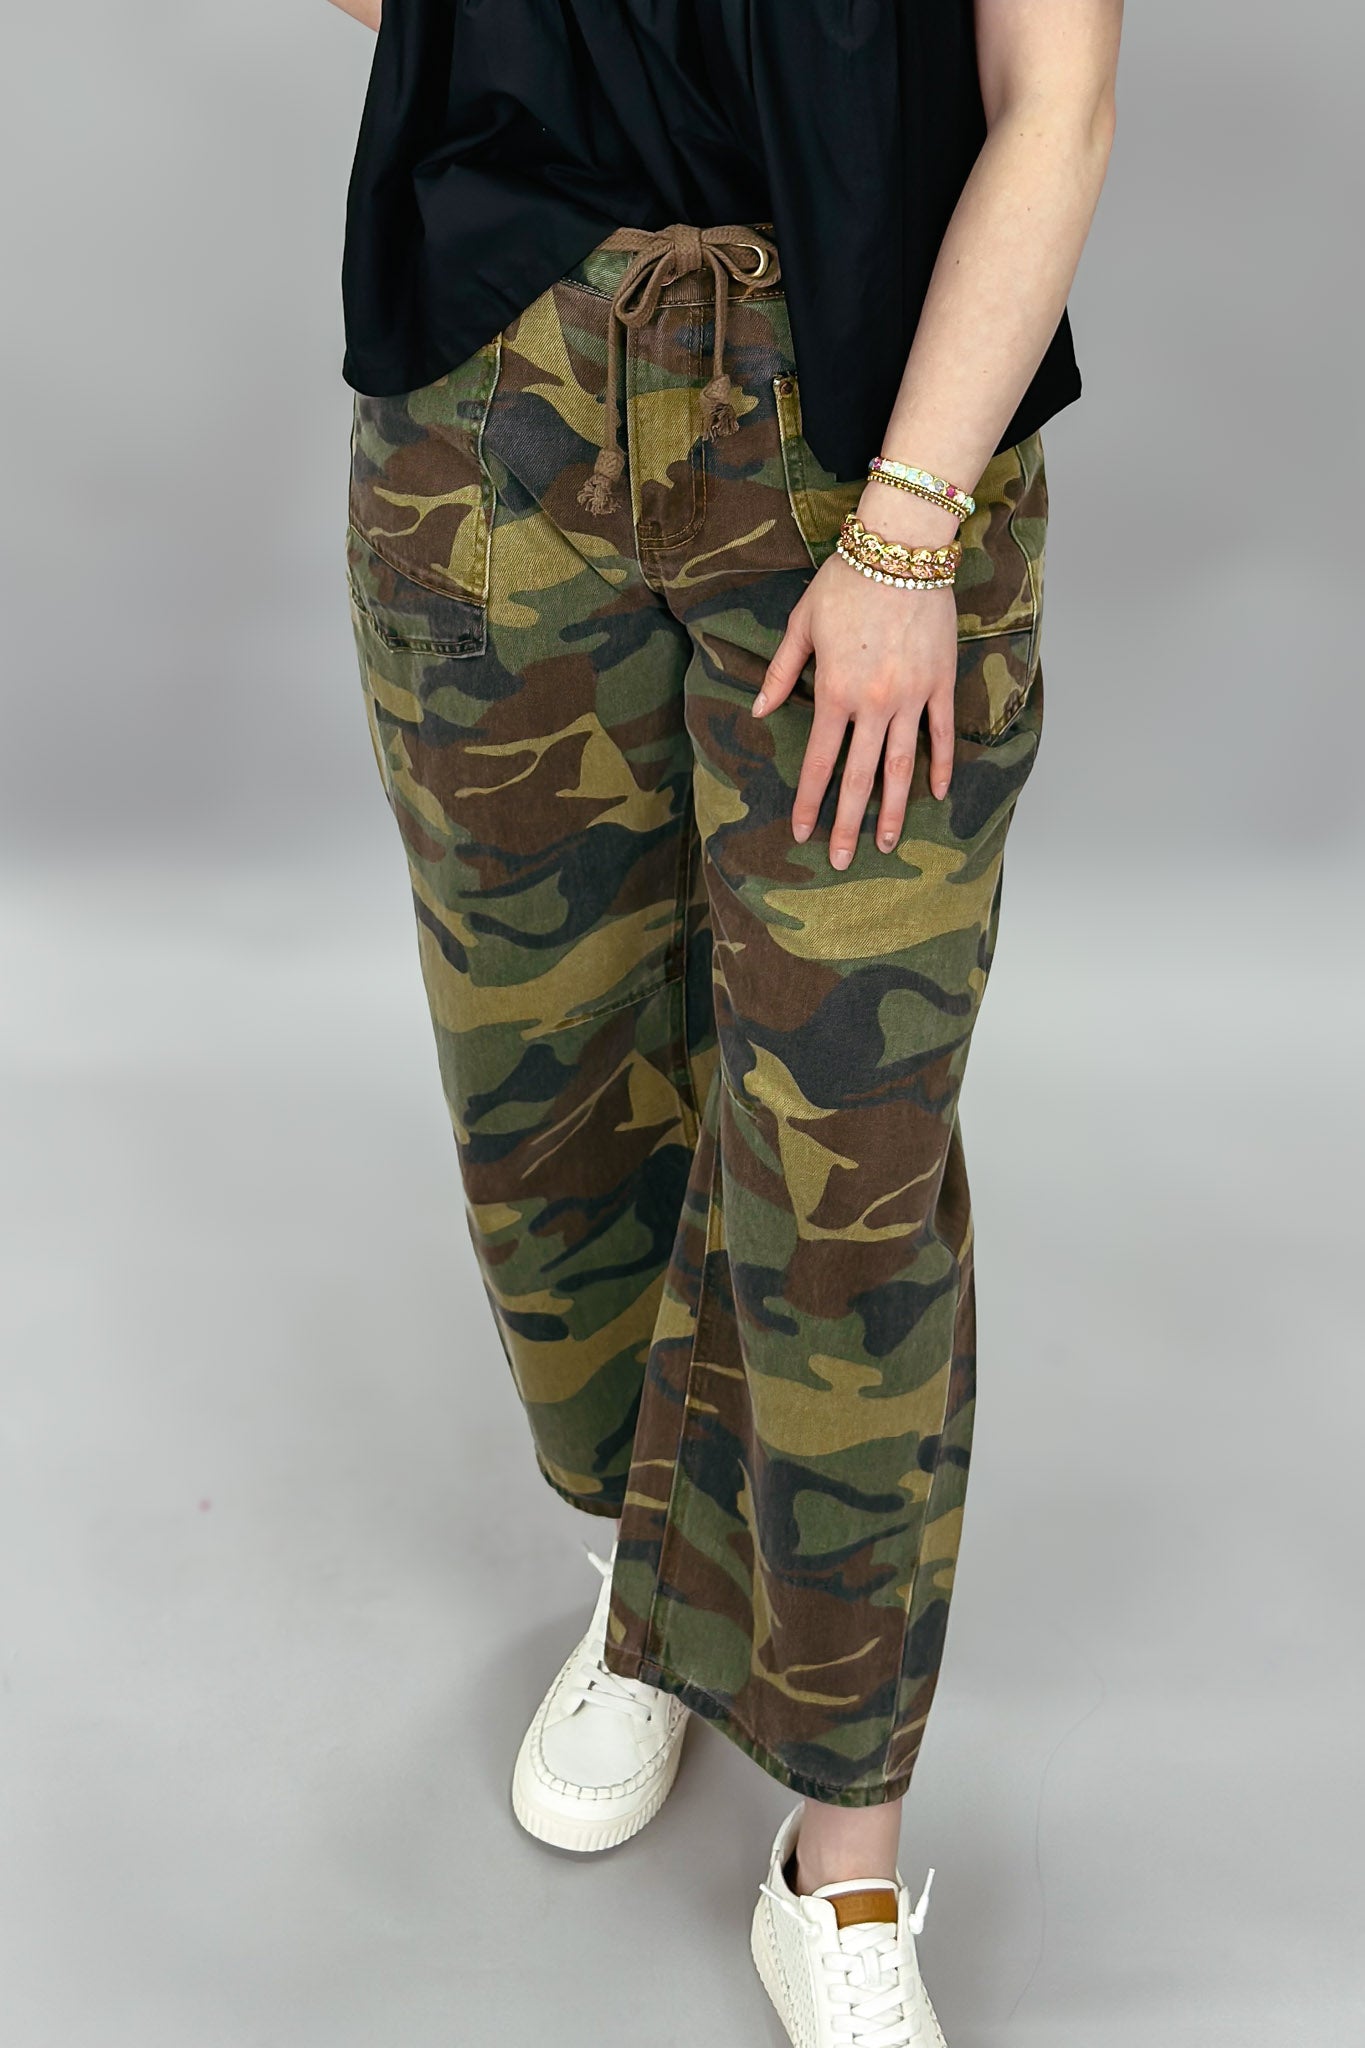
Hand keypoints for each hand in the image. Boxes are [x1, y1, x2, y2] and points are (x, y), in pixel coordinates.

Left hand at [753, 492, 959, 866]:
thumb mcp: (801, 624)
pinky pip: (943, 734)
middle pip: (860, 778)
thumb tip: (758, 710)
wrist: (902, 549)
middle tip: (841, 860)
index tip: (802, 832)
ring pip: (902, 767)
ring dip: (895, 810)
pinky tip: (937, 794)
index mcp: (834, 693)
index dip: (809, 801)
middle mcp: (873, 705)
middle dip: (848, 823)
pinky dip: (941, 765)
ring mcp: (912, 697)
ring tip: (889, 844)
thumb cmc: (846, 582)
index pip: (818, 762)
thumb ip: (780, 672)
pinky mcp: (941, 684)